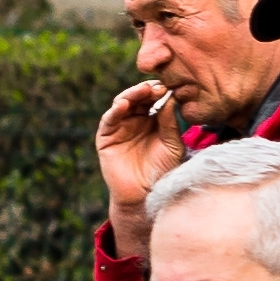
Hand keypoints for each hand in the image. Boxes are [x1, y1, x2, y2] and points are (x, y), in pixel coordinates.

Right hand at [95, 80, 181, 252]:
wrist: (146, 194)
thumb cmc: (163, 171)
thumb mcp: (173, 145)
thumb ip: (170, 123)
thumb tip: (171, 98)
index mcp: (154, 120)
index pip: (155, 99)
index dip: (160, 91)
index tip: (170, 86)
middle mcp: (136, 120)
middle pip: (138, 98)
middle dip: (147, 90)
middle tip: (157, 86)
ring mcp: (120, 127)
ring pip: (123, 103)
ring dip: (132, 95)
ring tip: (143, 91)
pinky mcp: (106, 137)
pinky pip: (109, 119)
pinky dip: (115, 110)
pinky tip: (124, 104)